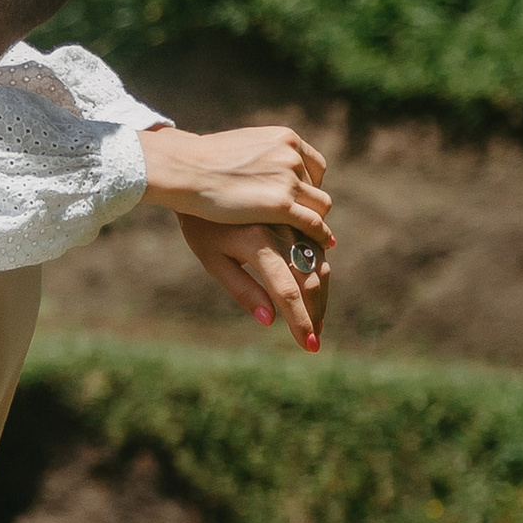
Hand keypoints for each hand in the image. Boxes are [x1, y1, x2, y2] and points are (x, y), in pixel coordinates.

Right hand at [139, 122, 330, 232]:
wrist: (183, 168)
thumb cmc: (200, 161)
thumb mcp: (240, 147)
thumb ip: (260, 155)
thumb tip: (261, 165)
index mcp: (284, 139)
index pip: (314, 166)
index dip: (308, 186)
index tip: (296, 202)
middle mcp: (292, 156)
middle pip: (316, 188)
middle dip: (310, 206)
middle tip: (299, 225)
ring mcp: (288, 179)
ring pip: (320, 207)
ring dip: (316, 222)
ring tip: (310, 240)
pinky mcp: (280, 205)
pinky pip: (313, 223)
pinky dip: (320, 236)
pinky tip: (322, 246)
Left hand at [177, 209, 332, 350]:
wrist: (203, 176)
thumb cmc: (201, 225)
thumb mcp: (213, 259)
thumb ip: (242, 290)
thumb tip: (270, 320)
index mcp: (257, 244)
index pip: (287, 292)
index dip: (301, 321)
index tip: (309, 346)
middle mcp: (281, 230)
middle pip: (311, 279)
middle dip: (316, 312)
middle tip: (314, 339)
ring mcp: (293, 220)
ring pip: (320, 263)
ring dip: (321, 295)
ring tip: (315, 321)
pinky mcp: (298, 213)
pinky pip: (318, 246)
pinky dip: (320, 271)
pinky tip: (313, 291)